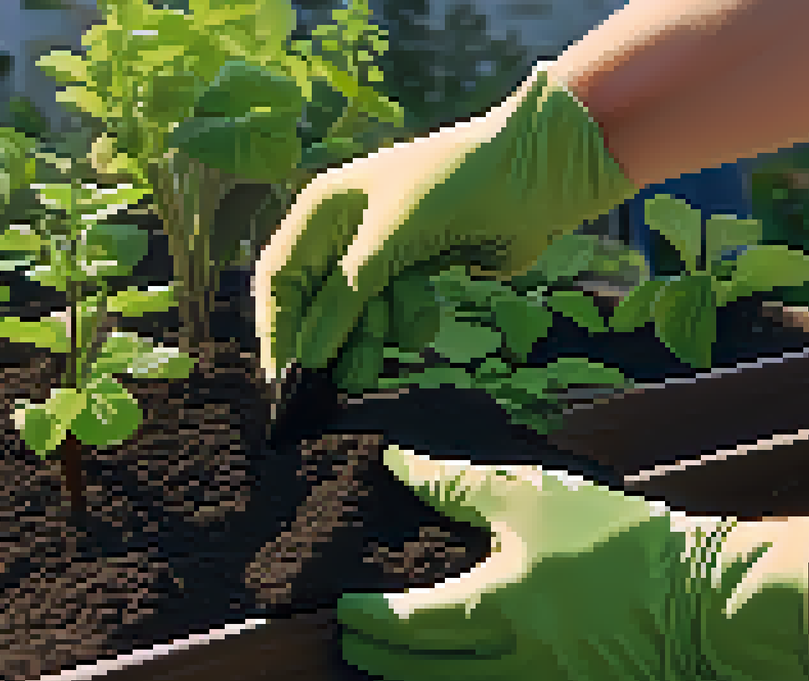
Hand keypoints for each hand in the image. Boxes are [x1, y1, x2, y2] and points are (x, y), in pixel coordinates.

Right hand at [252, 62, 639, 384]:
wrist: (531, 173)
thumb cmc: (449, 187)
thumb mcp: (385, 242)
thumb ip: (343, 300)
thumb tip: (307, 357)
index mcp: (322, 209)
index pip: (279, 277)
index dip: (277, 326)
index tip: (285, 375)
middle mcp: (345, 232)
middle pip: (318, 303)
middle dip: (334, 339)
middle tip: (345, 380)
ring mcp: (382, 253)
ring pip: (358, 315)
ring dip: (375, 334)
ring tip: (396, 342)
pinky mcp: (417, 271)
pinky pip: (395, 313)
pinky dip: (408, 321)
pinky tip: (426, 316)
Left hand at [336, 447, 808, 680]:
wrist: (703, 598)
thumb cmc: (618, 538)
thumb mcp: (531, 494)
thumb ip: (453, 483)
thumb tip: (396, 461)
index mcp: (492, 610)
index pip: (399, 626)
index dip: (362, 618)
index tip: (340, 603)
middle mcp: (506, 666)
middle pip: (411, 673)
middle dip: (371, 654)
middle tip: (345, 635)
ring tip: (378, 662)